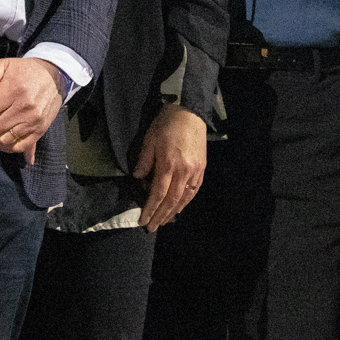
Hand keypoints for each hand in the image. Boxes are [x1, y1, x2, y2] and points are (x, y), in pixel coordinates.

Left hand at [0, 57, 62, 165]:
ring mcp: (33, 121)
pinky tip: (2, 139)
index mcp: (13, 90)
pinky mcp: (40, 130)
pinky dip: (8, 147)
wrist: (54, 76)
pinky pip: (20, 147)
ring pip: (5, 140)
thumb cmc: (25, 70)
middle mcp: (25, 108)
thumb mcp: (4, 64)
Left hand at [132, 102, 206, 231]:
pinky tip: (179, 207)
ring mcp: (195, 171)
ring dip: (173, 212)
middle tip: (152, 227)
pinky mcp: (202, 168)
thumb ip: (144, 160)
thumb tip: (138, 178)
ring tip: (164, 221)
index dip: (150, 209)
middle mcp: (184, 171)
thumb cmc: (166, 123)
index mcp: (168, 164)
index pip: (158, 193)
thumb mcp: (149, 139)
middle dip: (160, 215)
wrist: (189, 111)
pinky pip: (194, 190)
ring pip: (184, 198)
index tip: (143, 220)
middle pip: (171, 200)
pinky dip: (186, 201)